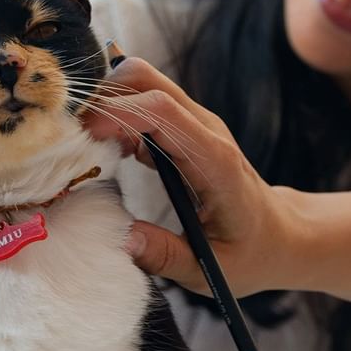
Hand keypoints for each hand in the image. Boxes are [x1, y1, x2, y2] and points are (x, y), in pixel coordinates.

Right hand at [81, 56, 296, 296]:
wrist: (281, 234)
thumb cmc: (250, 253)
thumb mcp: (210, 270)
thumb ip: (166, 256)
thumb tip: (123, 239)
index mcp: (214, 161)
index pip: (162, 111)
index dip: (116, 113)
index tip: (81, 138)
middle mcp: (205, 130)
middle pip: (146, 80)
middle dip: (100, 95)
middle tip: (68, 135)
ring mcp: (195, 124)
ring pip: (141, 82)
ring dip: (104, 102)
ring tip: (80, 144)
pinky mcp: (184, 128)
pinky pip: (143, 101)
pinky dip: (114, 113)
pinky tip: (102, 149)